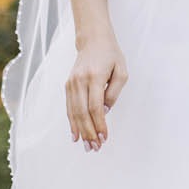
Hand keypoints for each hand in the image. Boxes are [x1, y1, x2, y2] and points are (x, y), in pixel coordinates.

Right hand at [66, 35, 127, 151]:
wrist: (92, 40)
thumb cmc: (111, 55)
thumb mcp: (121, 71)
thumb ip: (114, 93)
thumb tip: (104, 112)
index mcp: (95, 76)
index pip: (95, 106)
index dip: (99, 124)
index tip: (104, 137)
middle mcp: (80, 80)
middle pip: (82, 112)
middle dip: (89, 132)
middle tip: (95, 148)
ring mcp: (71, 83)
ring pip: (74, 112)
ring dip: (81, 131)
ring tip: (87, 146)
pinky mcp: (67, 85)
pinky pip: (69, 107)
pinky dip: (72, 122)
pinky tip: (76, 135)